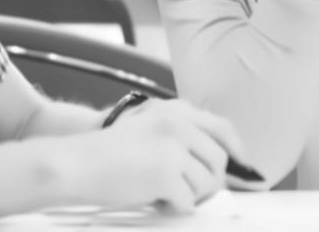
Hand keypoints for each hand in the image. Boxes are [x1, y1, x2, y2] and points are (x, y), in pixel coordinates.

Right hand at [84, 99, 247, 210]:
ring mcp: (175, 147)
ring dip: (189, 197)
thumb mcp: (149, 129)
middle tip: (189, 194)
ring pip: (206, 184)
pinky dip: (174, 208)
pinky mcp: (166, 172)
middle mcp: (180, 124)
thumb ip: (180, 138)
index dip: (237, 151)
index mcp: (177, 111)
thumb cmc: (107, 154)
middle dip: (209, 183)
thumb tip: (214, 166)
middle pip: (219, 162)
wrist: (76, 163)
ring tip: (164, 195)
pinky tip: (156, 202)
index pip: (223, 129)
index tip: (242, 168)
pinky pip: (187, 202)